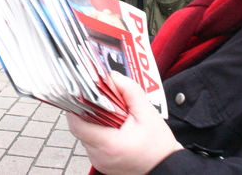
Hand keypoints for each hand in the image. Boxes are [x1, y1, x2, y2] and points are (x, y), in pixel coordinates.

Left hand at [67, 72, 182, 174]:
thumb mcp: (148, 113)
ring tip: (107, 111)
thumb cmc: (158, 146)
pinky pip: (92, 142)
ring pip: (86, 134)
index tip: (80, 93)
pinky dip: (98, 130)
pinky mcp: (101, 162)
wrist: (166, 167)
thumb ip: (130, 91)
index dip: (75, 107)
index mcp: (109, 145)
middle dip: (87, 110)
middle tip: (97, 97)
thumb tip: (113, 76)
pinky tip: (110, 124)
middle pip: (81, 127)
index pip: (78, 124)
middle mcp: (99, 155)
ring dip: (93, 120)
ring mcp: (99, 161)